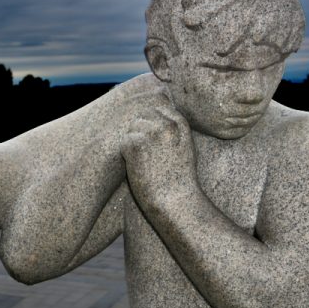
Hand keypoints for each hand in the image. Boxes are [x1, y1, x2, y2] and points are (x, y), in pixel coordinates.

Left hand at [121, 93, 197, 212]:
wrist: (174, 201)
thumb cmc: (178, 179)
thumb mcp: (184, 147)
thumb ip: (173, 129)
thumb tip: (158, 114)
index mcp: (180, 124)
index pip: (158, 105)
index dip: (151, 121)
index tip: (152, 140)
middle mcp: (167, 125)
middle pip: (142, 114)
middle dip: (140, 130)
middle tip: (148, 154)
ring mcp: (152, 133)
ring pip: (132, 127)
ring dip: (133, 142)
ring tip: (146, 161)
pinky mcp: (137, 144)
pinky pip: (124, 141)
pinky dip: (127, 154)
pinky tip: (139, 167)